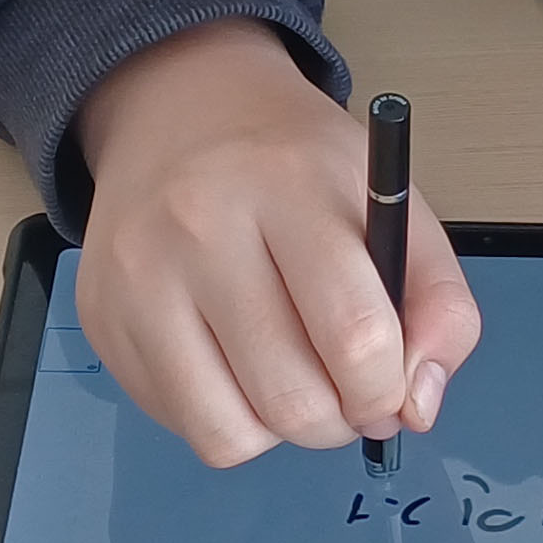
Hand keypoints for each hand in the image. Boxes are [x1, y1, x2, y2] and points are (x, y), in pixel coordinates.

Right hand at [72, 19, 480, 465]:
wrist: (181, 108)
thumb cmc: (297, 165)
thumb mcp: (393, 204)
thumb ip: (439, 303)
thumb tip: (416, 407)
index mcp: (290, 185)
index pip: (355, 334)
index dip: (388, 390)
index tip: (393, 390)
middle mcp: (200, 226)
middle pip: (291, 400)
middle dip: (340, 422)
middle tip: (347, 394)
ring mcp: (138, 277)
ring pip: (228, 433)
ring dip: (281, 432)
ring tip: (293, 382)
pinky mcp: (103, 318)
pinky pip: (181, 423)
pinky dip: (226, 418)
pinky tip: (238, 366)